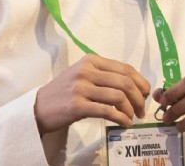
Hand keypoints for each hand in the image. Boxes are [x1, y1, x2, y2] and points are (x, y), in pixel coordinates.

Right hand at [34, 55, 150, 133]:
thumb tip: (134, 85)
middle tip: (142, 110)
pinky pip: (107, 111)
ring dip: (131, 109)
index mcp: (91, 61)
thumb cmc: (64, 92)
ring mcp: (81, 88)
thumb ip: (104, 76)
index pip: (125, 68)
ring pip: (118, 96)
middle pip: (125, 82)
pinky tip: (125, 124)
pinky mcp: (77, 106)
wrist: (39, 106)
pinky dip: (121, 118)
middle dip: (139, 97)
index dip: (140, 81)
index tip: (146, 93)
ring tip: (133, 117)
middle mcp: (87, 71)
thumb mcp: (82, 75)